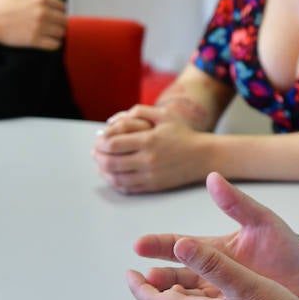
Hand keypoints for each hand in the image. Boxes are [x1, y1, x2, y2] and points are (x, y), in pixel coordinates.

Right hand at [0, 0, 65, 49]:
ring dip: (58, 33)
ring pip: (61, 33)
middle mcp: (42, 12)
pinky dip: (54, 44)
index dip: (59, 10)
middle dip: (59, 22)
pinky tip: (47, 41)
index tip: (52, 14)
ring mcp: (39, 27)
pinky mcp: (34, 40)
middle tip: (51, 25)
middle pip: (64, 20)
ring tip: (50, 33)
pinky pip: (55, 45)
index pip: (63, 6)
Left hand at [93, 104, 207, 193]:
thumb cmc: (183, 133)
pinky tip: (112, 176)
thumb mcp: (164, 115)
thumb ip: (140, 111)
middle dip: (98, 157)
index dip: (100, 142)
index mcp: (148, 140)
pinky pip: (127, 187)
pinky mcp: (153, 186)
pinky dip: (115, 182)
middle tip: (95, 152)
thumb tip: (114, 119)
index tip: (99, 139)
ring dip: (103, 171)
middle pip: (110, 162)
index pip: (113, 144)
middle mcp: (147, 159)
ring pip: (116, 177)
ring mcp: (150, 175)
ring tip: (100, 164)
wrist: (203, 156)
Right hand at [132, 173, 298, 299]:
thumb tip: (213, 178)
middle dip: (157, 277)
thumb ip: (237, 203)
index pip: (179, 245)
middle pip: (175, 275)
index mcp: (215, 250)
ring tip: (156, 298)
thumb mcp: (262, 222)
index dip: (158, 245)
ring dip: (169, 298)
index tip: (139, 245)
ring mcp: (219, 295)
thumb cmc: (287, 249)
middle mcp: (211, 273)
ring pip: (184, 298)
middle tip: (142, 278)